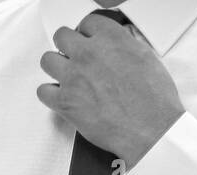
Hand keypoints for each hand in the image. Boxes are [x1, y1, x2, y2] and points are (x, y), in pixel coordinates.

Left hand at [36, 13, 184, 167]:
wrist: (150, 129)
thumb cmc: (154, 100)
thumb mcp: (145, 58)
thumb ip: (124, 47)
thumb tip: (115, 45)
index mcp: (111, 39)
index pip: (87, 23)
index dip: (87, 35)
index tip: (88, 43)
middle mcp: (89, 54)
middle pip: (62, 36)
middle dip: (67, 46)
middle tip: (74, 58)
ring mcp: (74, 77)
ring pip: (47, 60)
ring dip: (55, 67)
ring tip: (66, 77)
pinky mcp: (65, 102)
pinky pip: (42, 91)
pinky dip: (50, 95)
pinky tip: (61, 98)